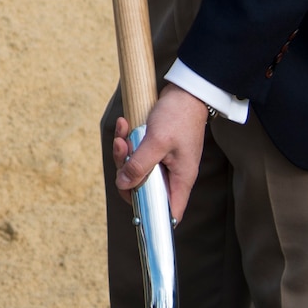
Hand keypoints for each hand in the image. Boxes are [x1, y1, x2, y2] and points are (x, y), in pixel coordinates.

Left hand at [113, 83, 208, 222]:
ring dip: (123, 152)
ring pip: (135, 169)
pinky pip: (135, 153)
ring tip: (122, 134)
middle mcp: (173, 174)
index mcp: (181, 179)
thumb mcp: (157, 142)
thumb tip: (124, 185)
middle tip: (122, 152)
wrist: (185, 91)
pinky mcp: (155, 149)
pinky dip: (127, 141)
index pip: (169, 212)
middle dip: (126, 173)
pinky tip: (124, 125)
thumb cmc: (179, 116)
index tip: (133, 208)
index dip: (152, 216)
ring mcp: (163, 162)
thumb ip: (140, 165)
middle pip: (143, 189)